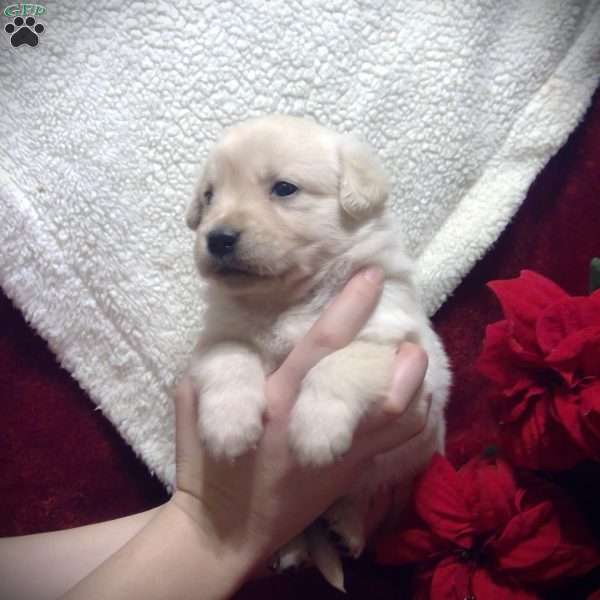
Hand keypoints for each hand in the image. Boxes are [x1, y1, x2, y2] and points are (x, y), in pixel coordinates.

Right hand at [171, 267, 429, 568]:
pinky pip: (399, 449)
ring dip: (418, 389)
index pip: (324, 343)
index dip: (351, 305)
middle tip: (412, 338)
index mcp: (278, 399)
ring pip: (403, 422)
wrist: (224, 532)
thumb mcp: (192, 404)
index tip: (372, 277)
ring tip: (416, 364)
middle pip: (383, 392)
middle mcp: (317, 424)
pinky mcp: (350, 478)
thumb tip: (233, 334)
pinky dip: (414, 421)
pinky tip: (412, 402)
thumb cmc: (206, 466)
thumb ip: (215, 368)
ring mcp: (341, 457)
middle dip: (407, 361)